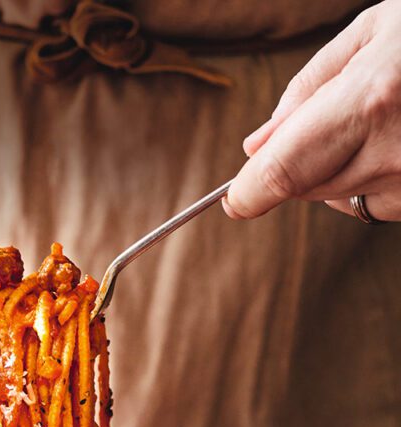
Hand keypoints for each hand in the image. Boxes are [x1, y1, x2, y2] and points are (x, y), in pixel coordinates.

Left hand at [225, 0, 400, 222]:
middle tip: (327, 121)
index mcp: (371, 100)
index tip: (234, 198)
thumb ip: (307, 90)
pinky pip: (375, 204)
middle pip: (303, 189)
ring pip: (337, 199)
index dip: (247, 192)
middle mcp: (393, 151)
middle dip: (294, 164)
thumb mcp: (376, 31)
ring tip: (379, 119)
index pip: (282, 174)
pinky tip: (398, 138)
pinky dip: (370, 178)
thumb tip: (256, 147)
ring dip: (334, 170)